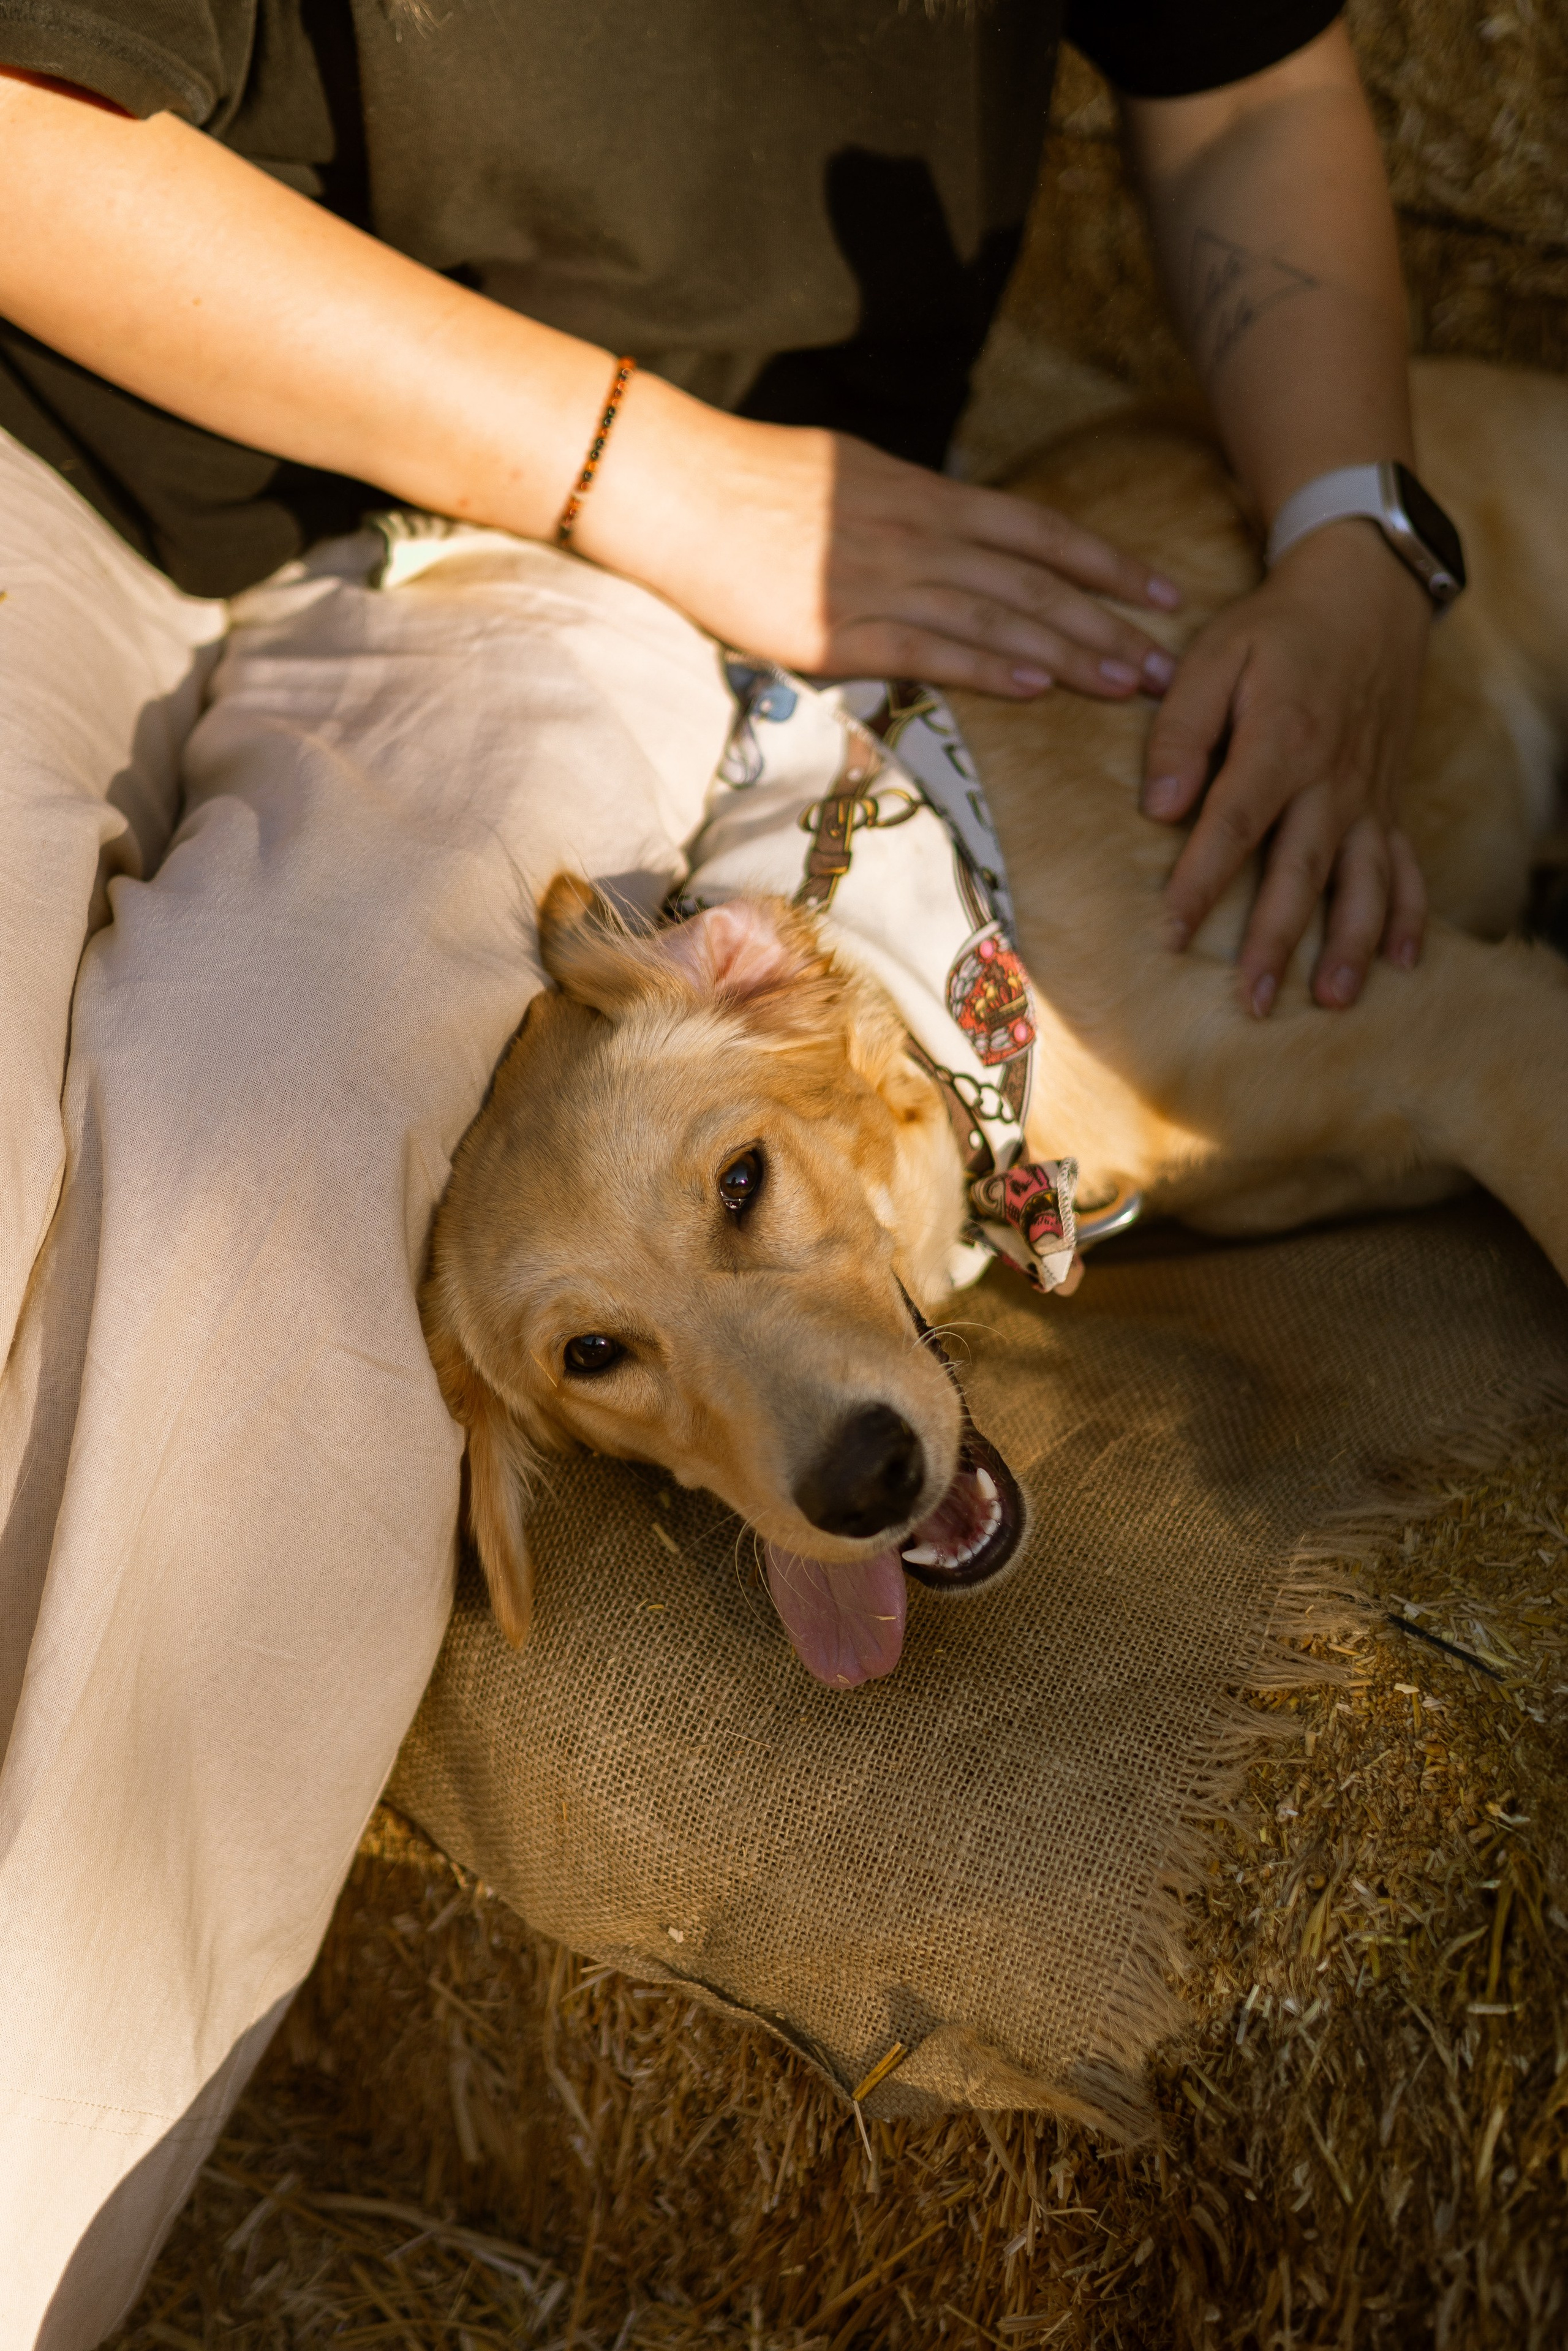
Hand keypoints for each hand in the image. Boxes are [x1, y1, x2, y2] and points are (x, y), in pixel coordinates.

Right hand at [581, 387, 1181, 700]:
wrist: (669, 486)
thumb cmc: (745, 483)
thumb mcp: (843, 477)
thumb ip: (901, 510)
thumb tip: (941, 532)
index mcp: (921, 494)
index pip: (1037, 530)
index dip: (1106, 561)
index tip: (1161, 590)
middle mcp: (916, 533)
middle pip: (1035, 579)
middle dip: (1109, 621)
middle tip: (1169, 659)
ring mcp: (878, 580)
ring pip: (998, 616)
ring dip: (1069, 653)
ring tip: (1128, 683)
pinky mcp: (837, 627)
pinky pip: (929, 648)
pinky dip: (988, 665)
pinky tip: (1037, 685)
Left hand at [1142, 522, 1431, 1013]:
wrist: (1365, 594)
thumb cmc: (1277, 629)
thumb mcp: (1215, 656)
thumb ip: (1181, 731)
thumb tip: (1159, 807)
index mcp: (1281, 742)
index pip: (1233, 826)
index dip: (1199, 882)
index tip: (1170, 934)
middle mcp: (1331, 779)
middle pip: (1302, 871)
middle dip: (1275, 940)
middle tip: (1252, 1001)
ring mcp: (1367, 795)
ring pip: (1362, 880)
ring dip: (1348, 943)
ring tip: (1330, 999)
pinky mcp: (1388, 800)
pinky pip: (1404, 864)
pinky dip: (1408, 913)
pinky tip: (1403, 962)